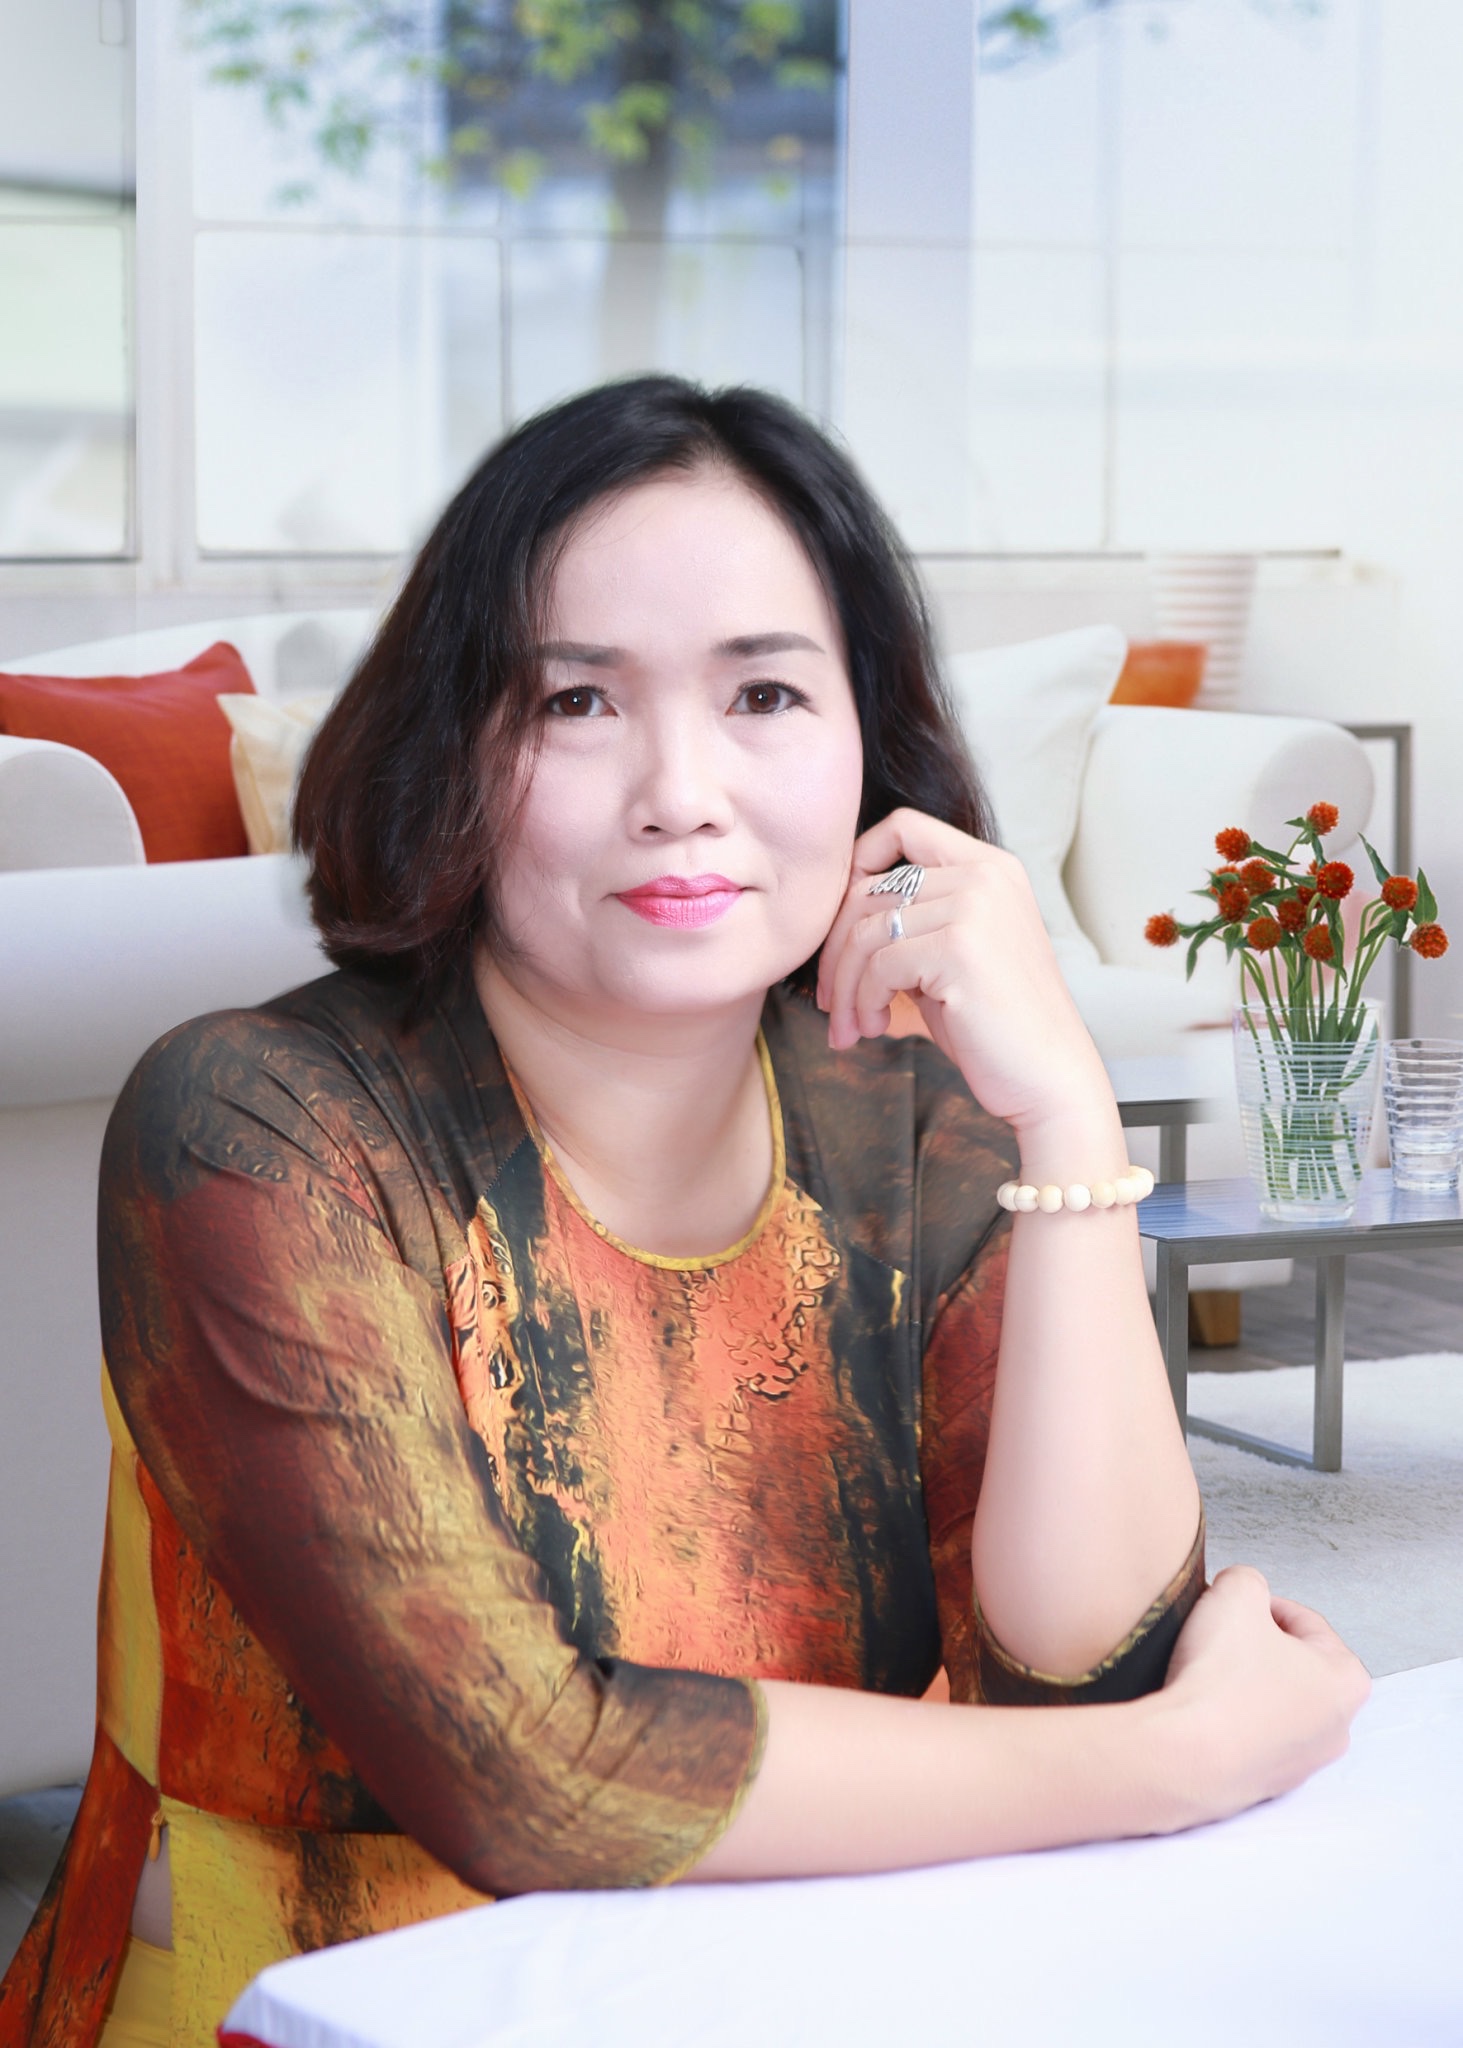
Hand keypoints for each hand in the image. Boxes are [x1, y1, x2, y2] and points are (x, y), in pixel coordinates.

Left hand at [815, 808, 1108, 1132]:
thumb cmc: (995, 1025)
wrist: (1050, 1079)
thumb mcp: (951, 955)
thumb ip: (912, 922)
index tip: (841, 928)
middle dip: (835, 949)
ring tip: (852, 1025)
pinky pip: (878, 965)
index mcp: (990, 867)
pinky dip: (864, 1001)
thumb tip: (837, 916)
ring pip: (866, 930)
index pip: (903, 828)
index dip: (856, 867)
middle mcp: (985, 875)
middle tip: (830, 1001)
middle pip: (870, 887)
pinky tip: (877, 1027)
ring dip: (845, 986)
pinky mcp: (959, 948)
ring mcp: (975, 907)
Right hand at [1160, 1565, 1370, 1826]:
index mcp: (1347, 1682)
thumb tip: (1242, 1593)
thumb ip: (1249, 1579)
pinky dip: (1227, 1719)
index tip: (1234, 1608)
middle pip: (1292, 1664)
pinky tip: (1201, 1708)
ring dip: (1242, 1683)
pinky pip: (1246, 1736)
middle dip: (1256, 1646)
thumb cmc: (1221, 1684)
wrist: (1186, 1756)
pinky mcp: (1264, 1784)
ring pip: (1270, 1701)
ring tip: (1207, 1674)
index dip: (1262, 1605)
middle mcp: (1335, 1729)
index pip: (1305, 1622)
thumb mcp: (1236, 1593)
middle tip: (1221, 1638)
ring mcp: (1300, 1763)